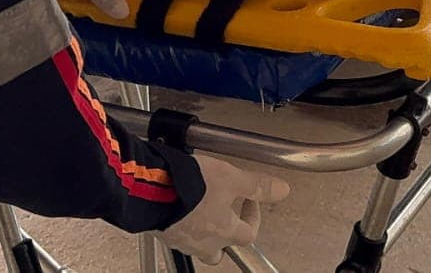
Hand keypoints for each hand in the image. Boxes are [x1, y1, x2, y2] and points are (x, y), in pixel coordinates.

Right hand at [158, 155, 289, 263]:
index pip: (248, 234)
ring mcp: (180, 239)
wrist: (149, 188)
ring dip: (201, 232)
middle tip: (224, 214)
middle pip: (219, 252)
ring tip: (200, 209)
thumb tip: (281, 190)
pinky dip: (180, 222)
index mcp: (224, 231)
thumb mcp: (231, 178)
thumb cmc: (189, 186)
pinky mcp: (161, 231)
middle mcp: (203, 242)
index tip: (250, 199)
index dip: (253, 216)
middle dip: (224, 236)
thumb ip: (257, 185)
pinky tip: (178, 205)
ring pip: (196, 246)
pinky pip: (175, 233)